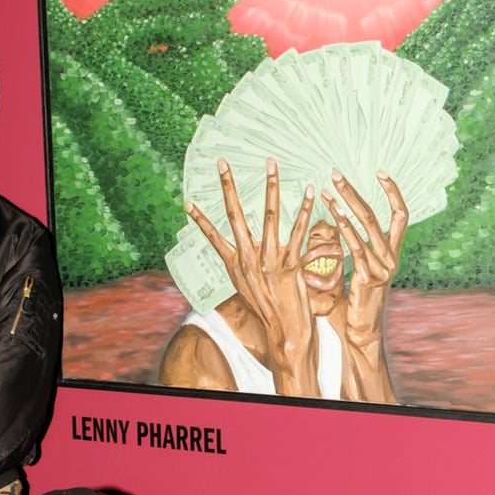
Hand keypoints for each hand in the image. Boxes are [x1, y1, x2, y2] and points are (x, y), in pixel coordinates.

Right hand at [184, 160, 321, 394]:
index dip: (200, 219)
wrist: (284, 332)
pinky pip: (298, 232)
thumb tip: (236, 250)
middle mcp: (249, 259)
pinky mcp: (291, 265)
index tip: (187, 200)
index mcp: (235, 264)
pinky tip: (307, 191)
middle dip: (228, 187)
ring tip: (271, 164)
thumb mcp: (247, 287)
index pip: (212, 236)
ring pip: (269, 216)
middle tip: (222, 163)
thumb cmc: (268, 309)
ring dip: (271, 187)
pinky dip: (303, 210)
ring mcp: (269, 261)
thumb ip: (242, 265)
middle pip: (236, 216)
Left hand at [321, 169, 408, 352]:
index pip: (401, 214)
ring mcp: (384, 267)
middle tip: (335, 173)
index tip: (380, 172)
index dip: (394, 192)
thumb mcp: (358, 271)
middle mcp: (392, 257)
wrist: (360, 333)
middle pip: (378, 214)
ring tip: (326, 188)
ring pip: (367, 226)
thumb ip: (354, 249)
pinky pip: (357, 246)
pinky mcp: (370, 278)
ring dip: (345, 204)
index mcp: (392, 253)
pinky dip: (344, 228)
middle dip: (355, 191)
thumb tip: (336, 227)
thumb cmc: (354, 303)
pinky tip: (331, 213)